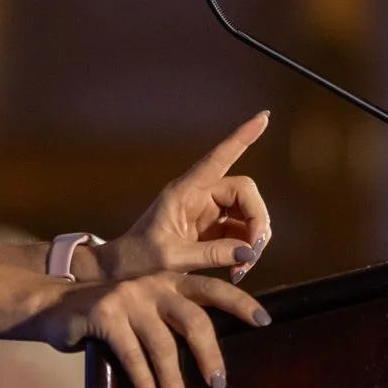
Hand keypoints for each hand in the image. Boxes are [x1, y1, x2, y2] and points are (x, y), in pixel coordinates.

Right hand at [38, 271, 267, 387]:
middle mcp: (153, 283)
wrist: (52, 304)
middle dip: (210, 355)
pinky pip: (131, 353)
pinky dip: (144, 380)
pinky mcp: (105, 314)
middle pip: (194, 319)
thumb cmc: (106, 316)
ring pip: (162, 343)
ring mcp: (128, 296)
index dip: (240, 303)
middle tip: (219, 383)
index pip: (212, 290)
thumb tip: (210, 357)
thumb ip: (170, 321)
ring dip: (174, 379)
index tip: (265, 321)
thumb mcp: (143, 310)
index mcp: (169, 280)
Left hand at [97, 112, 273, 284]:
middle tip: (252, 255)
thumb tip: (248, 251)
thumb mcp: (171, 258)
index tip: (264, 117)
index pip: (218, 158)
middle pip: (245, 192)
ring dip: (253, 240)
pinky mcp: (214, 229)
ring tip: (242, 269)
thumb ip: (210, 254)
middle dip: (257, 221)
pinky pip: (242, 232)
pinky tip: (238, 270)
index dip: (242, 138)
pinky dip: (246, 251)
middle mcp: (200, 195)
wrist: (123, 269)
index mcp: (184, 190)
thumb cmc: (138, 258)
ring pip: (248, 213)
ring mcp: (209, 211)